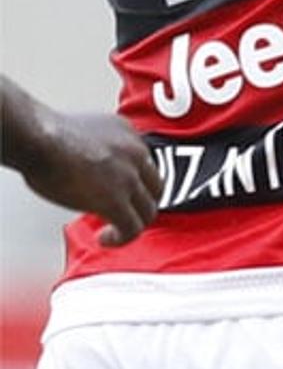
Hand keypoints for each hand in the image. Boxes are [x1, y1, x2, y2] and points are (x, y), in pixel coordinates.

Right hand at [14, 108, 161, 247]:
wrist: (40, 139)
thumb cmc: (47, 136)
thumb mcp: (87, 130)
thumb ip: (99, 146)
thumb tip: (91, 166)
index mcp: (128, 133)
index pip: (144, 163)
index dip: (133, 183)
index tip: (119, 194)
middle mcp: (136, 153)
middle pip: (155, 186)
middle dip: (140, 205)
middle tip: (123, 216)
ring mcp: (128, 177)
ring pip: (148, 209)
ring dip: (132, 225)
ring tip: (113, 232)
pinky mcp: (115, 199)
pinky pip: (131, 227)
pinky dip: (122, 238)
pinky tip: (105, 239)